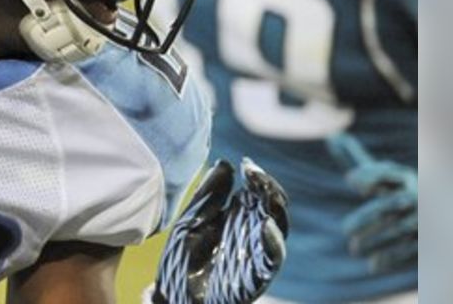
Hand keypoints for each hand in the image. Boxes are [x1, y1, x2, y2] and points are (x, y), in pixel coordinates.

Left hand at [152, 158, 289, 303]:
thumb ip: (209, 194)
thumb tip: (225, 162)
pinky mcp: (257, 276)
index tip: (247, 165)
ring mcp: (257, 254)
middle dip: (268, 189)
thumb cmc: (184, 256)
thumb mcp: (193, 219)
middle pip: (272, 207)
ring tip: (269, 193)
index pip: (258, 193)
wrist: (174, 294)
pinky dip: (273, 242)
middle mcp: (253, 233)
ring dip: (276, 211)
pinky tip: (266, 226)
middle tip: (257, 174)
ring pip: (277, 229)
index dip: (257, 177)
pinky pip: (272, 259)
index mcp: (240, 217)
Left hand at [327, 133, 416, 273]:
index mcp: (402, 177)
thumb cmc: (398, 189)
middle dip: (366, 218)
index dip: (369, 174)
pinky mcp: (429, 239)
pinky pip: (411, 250)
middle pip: (388, 206)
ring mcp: (423, 217)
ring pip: (398, 230)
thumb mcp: (382, 174)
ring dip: (376, 240)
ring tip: (355, 248)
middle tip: (345, 230)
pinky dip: (392, 258)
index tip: (351, 181)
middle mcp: (414, 196)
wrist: (439, 213)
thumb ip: (358, 159)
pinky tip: (373, 265)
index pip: (386, 171)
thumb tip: (333, 136)